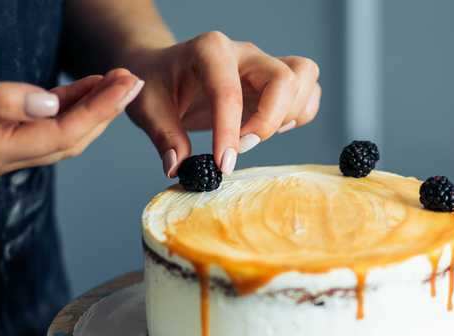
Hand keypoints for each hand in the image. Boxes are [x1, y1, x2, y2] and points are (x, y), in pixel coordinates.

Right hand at [0, 34, 143, 176]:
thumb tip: (49, 105)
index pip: (60, 134)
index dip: (98, 110)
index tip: (125, 86)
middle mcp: (2, 157)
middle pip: (70, 139)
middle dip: (105, 111)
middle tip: (131, 81)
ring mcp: (3, 148)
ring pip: (64, 132)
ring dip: (93, 108)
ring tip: (118, 81)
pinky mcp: (4, 133)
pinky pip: (49, 124)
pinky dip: (72, 105)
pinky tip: (90, 87)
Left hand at [125, 31, 320, 176]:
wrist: (163, 70)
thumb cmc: (155, 83)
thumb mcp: (146, 107)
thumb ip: (164, 136)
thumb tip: (178, 167)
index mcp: (210, 50)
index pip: (229, 91)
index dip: (229, 132)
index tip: (224, 165)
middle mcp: (244, 53)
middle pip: (284, 78)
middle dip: (269, 121)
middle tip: (242, 148)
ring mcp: (263, 65)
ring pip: (304, 78)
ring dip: (289, 116)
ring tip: (255, 136)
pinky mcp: (274, 82)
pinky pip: (307, 92)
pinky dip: (298, 115)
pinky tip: (270, 129)